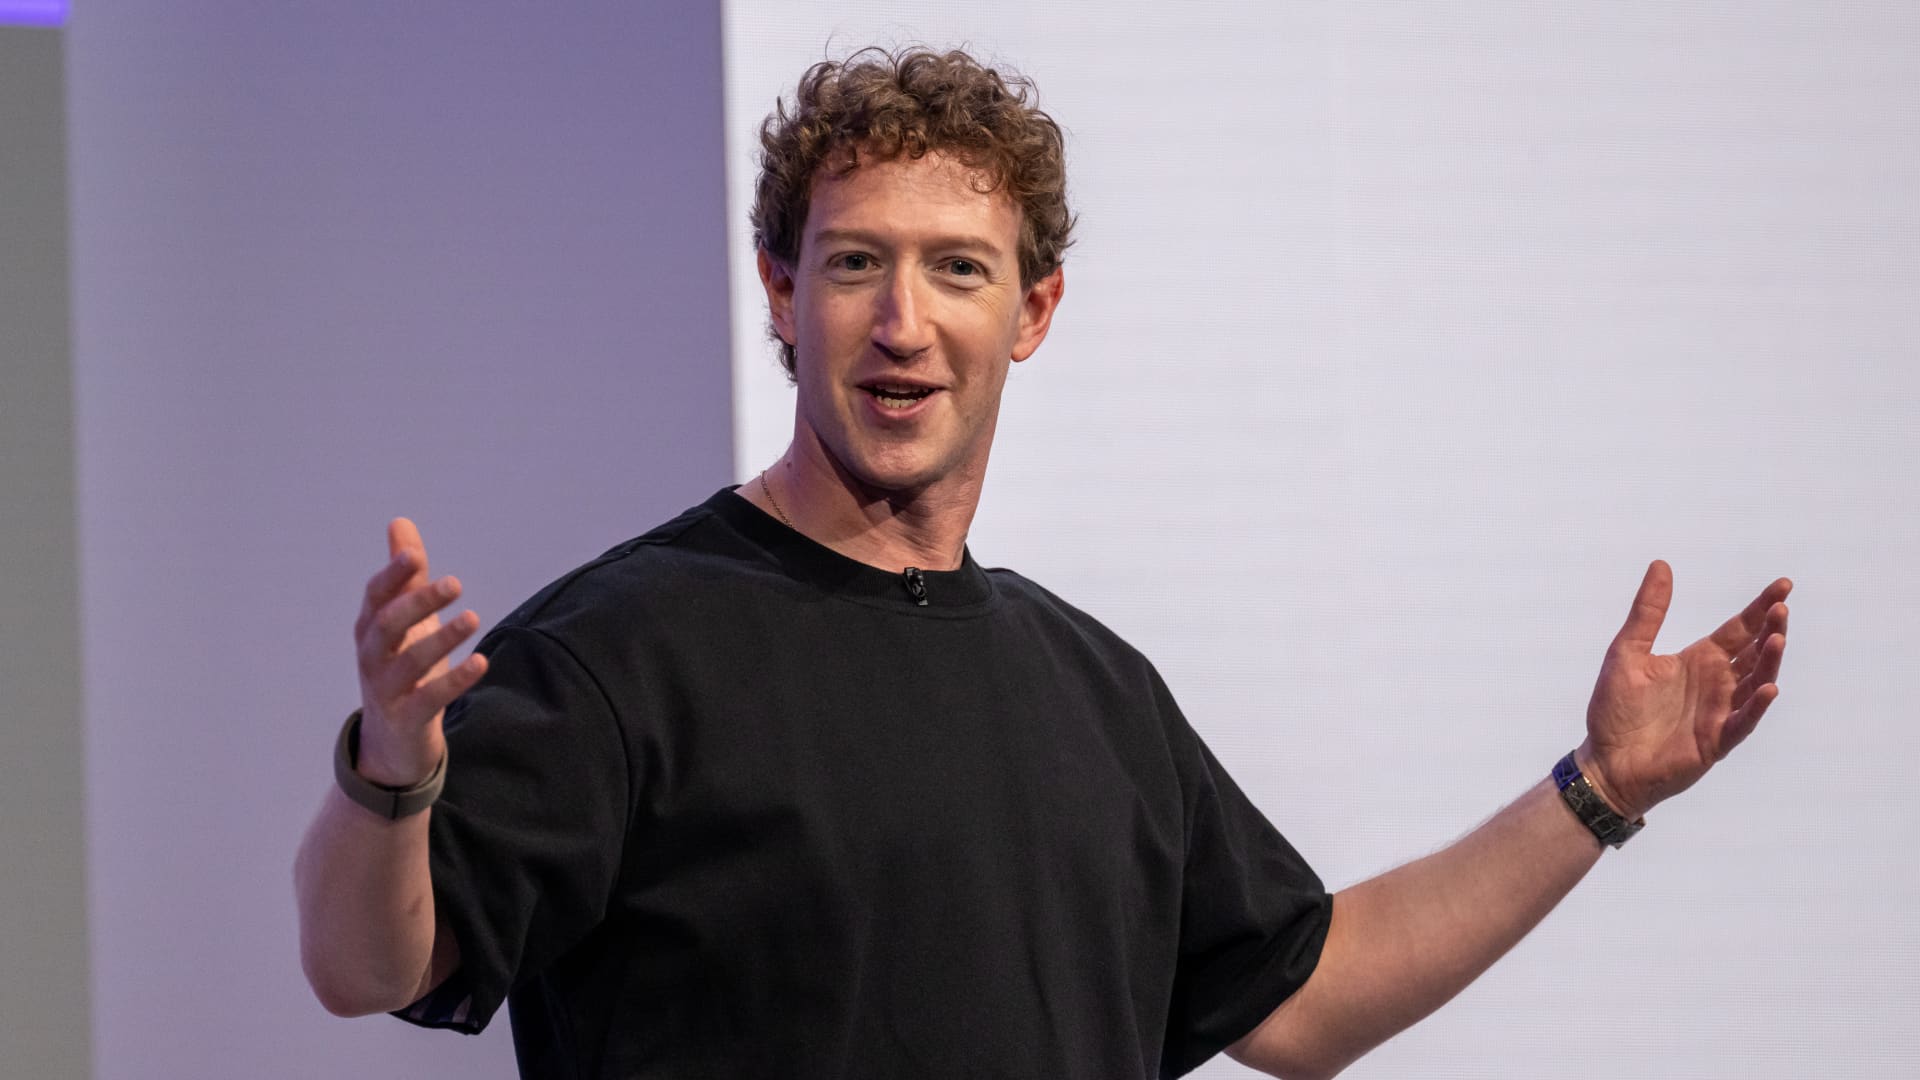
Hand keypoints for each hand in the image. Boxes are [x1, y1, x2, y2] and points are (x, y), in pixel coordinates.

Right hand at [351, 518, 488, 786]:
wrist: (391, 743)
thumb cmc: (400, 669)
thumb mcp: (403, 622)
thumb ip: (406, 576)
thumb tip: (400, 523)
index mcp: (371, 629)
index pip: (376, 597)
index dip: (392, 576)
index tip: (414, 555)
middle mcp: (373, 657)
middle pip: (388, 625)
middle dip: (418, 603)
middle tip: (454, 583)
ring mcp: (386, 690)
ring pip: (409, 662)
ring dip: (442, 639)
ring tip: (473, 618)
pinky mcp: (407, 719)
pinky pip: (429, 698)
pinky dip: (454, 680)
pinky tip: (480, 662)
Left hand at [1578, 560, 1790, 820]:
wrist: (1605, 760)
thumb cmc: (1615, 709)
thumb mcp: (1627, 651)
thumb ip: (1648, 611)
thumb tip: (1661, 565)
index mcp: (1699, 660)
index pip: (1739, 629)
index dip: (1761, 608)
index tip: (1784, 585)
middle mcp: (1716, 683)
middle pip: (1754, 652)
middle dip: (1771, 629)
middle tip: (1781, 606)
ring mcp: (1720, 712)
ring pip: (1755, 683)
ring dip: (1768, 662)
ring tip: (1776, 638)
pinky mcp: (1715, 740)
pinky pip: (1742, 721)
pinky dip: (1756, 706)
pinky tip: (1768, 688)